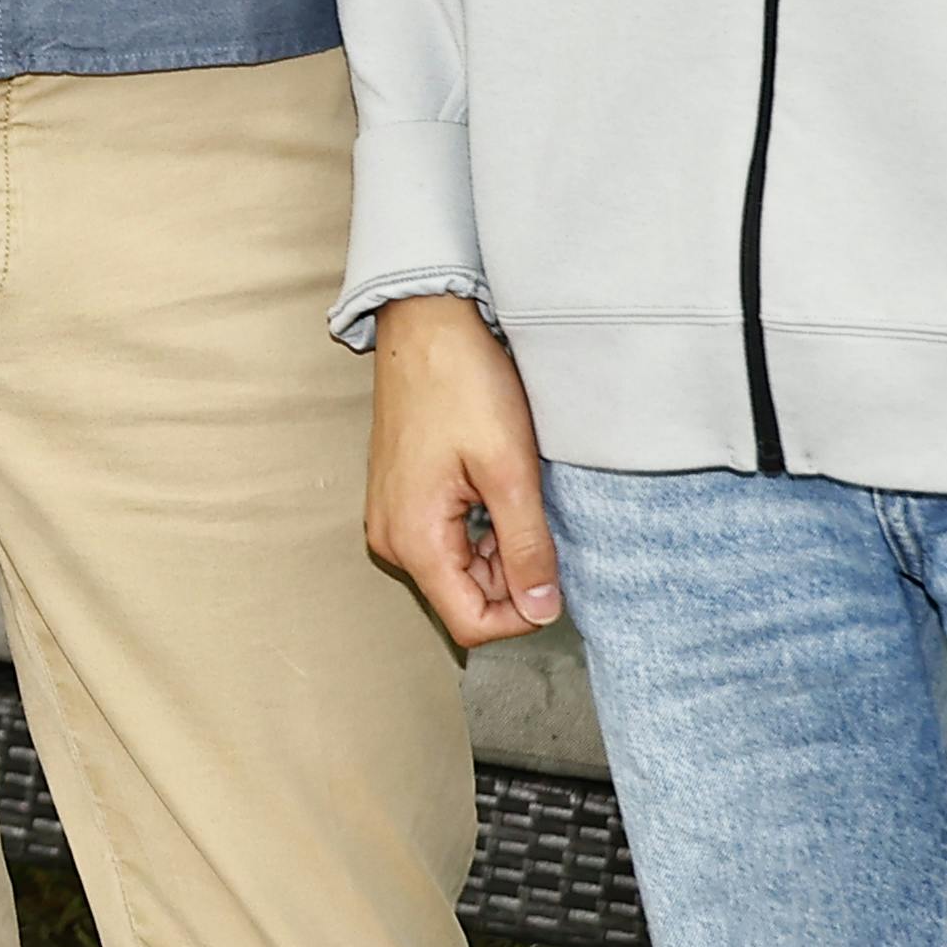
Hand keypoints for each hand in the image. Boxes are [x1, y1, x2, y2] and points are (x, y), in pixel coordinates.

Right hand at [364, 295, 558, 646]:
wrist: (426, 322)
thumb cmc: (461, 383)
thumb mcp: (509, 471)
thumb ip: (526, 549)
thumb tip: (543, 610)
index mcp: (413, 540)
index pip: (471, 624)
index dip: (522, 613)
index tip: (554, 575)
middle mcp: (392, 538)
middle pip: (465, 597)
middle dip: (511, 573)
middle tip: (535, 515)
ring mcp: (393, 517)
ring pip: (460, 568)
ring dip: (498, 545)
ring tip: (513, 490)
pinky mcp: (401, 497)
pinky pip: (447, 537)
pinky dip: (480, 523)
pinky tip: (493, 481)